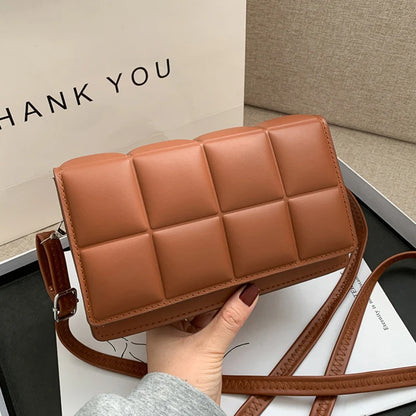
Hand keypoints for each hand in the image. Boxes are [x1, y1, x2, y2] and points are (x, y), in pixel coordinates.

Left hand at [146, 284, 258, 404]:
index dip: (199, 284)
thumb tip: (246, 295)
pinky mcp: (196, 353)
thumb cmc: (179, 385)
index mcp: (161, 324)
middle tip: (229, 279)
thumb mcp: (208, 346)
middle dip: (212, 295)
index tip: (215, 271)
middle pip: (195, 305)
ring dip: (218, 309)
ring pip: (203, 317)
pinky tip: (231, 313)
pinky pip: (210, 331)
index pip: (183, 296)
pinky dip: (220, 323)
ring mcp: (184, 342)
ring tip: (234, 291)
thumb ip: (229, 320)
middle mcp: (170, 331)